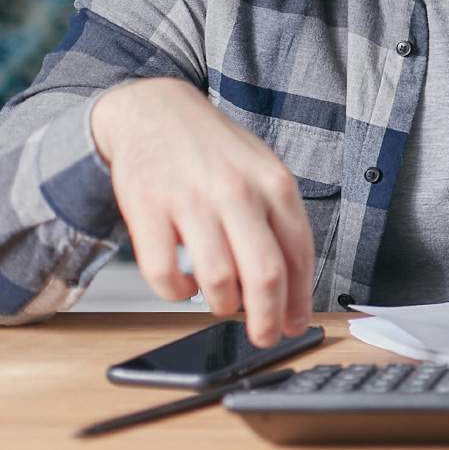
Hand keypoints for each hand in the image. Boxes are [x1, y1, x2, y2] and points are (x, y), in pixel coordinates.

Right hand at [90, 78, 313, 346]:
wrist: (155, 111)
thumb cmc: (214, 150)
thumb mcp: (262, 172)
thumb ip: (276, 223)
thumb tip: (288, 288)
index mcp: (275, 184)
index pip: (299, 255)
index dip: (299, 300)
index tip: (295, 325)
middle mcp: (238, 192)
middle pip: (264, 275)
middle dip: (267, 319)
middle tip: (263, 338)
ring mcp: (192, 201)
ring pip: (218, 281)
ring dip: (222, 306)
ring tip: (222, 303)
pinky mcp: (148, 211)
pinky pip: (165, 275)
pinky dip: (177, 292)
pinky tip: (184, 284)